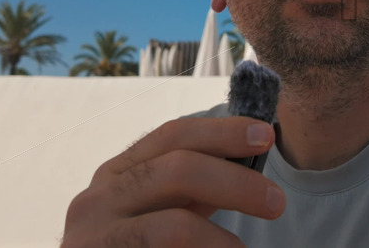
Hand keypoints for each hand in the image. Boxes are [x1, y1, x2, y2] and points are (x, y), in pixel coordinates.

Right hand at [62, 117, 285, 246]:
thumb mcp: (158, 211)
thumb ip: (191, 188)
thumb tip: (248, 160)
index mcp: (116, 174)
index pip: (171, 136)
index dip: (222, 131)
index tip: (266, 136)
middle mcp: (97, 199)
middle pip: (177, 170)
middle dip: (235, 181)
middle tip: (276, 202)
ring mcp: (92, 238)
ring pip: (176, 227)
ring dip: (223, 240)